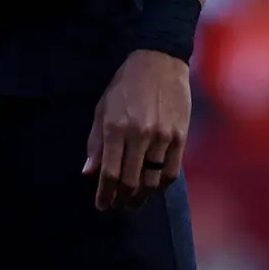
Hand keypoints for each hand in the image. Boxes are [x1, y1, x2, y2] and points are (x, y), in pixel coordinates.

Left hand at [83, 49, 190, 211]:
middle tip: (118, 206)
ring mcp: (163, 137)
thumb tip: (88, 172)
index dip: (104, 194)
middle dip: (122, 199)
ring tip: (134, 201)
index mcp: (116, 128)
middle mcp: (139, 136)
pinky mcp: (180, 137)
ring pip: (153, 181)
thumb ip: (95, 142)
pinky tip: (154, 189)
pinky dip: (162, 186)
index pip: (109, 172)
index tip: (101, 205)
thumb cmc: (125, 85)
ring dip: (142, 197)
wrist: (159, 63)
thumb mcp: (102, 109)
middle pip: (131, 181)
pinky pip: (172, 172)